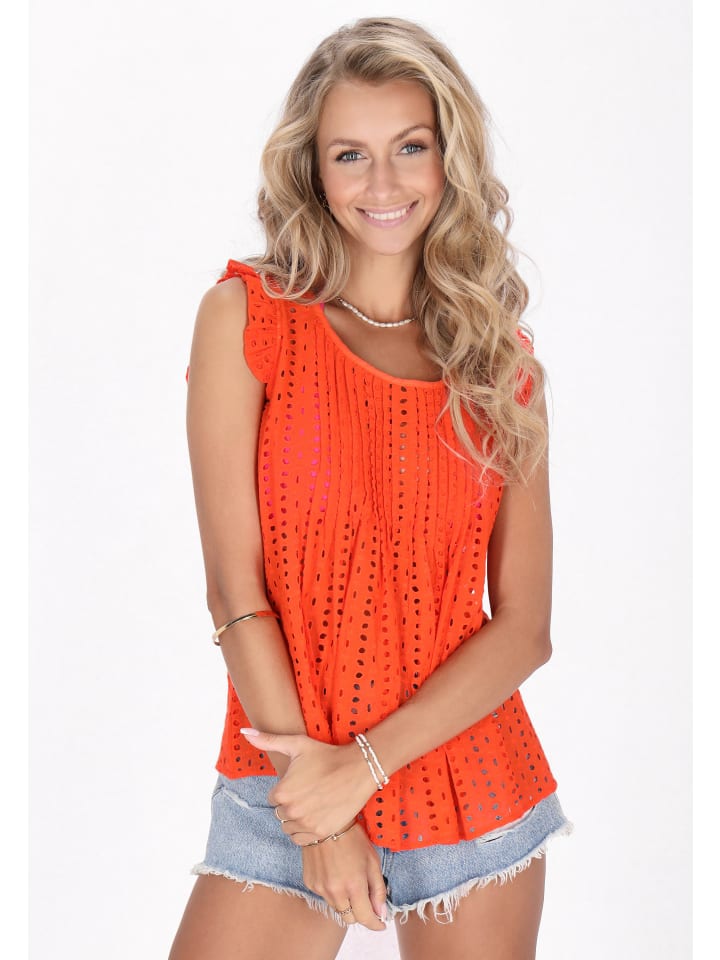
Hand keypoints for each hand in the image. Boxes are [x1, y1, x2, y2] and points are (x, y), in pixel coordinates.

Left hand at [241, 729, 376, 843]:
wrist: (358, 768)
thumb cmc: (326, 755)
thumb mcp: (296, 744)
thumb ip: (268, 740)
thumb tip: (245, 732)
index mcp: (282, 792)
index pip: (273, 798)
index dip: (286, 789)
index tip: (300, 781)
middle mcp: (292, 811)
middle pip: (280, 813)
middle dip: (290, 804)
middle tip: (308, 791)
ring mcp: (307, 824)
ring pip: (289, 828)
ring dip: (296, 819)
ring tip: (312, 803)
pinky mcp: (321, 833)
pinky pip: (301, 840)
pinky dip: (305, 831)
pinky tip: (316, 815)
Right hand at [301, 822, 386, 931]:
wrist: (324, 822)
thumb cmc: (352, 838)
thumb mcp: (372, 861)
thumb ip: (378, 889)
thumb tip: (381, 913)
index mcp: (354, 886)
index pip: (365, 918)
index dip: (376, 923)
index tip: (381, 923)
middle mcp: (335, 892)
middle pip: (350, 918)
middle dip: (360, 912)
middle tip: (366, 898)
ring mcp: (320, 889)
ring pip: (337, 908)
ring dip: (346, 902)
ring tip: (349, 879)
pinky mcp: (310, 883)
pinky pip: (325, 896)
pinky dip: (333, 891)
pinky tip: (335, 873)